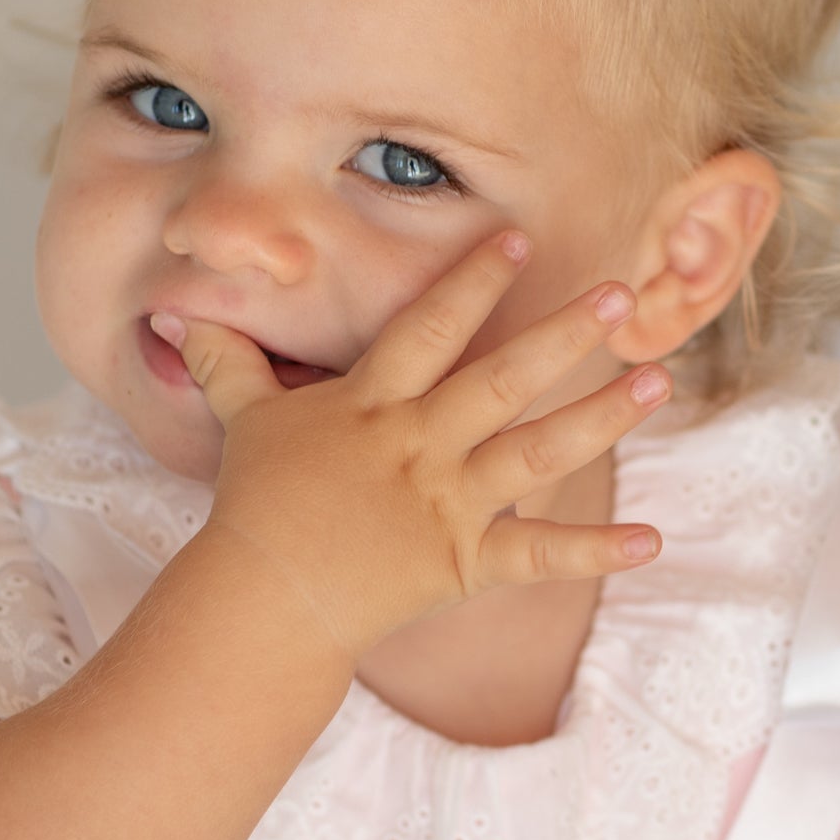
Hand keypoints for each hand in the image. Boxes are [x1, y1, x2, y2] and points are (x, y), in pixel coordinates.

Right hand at [149, 228, 672, 662]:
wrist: (263, 601)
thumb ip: (230, 364)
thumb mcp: (244, 423)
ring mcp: (449, 506)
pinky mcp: (467, 563)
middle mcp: (420, 447)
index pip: (431, 328)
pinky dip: (599, 551)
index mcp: (374, 405)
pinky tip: (654, 539)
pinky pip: (542, 556)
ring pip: (539, 452)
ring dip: (602, 416)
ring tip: (658, 380)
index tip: (519, 238)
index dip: (475, 281)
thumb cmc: (256, 508)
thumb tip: (180, 313)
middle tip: (621, 291)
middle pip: (502, 379)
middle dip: (563, 333)